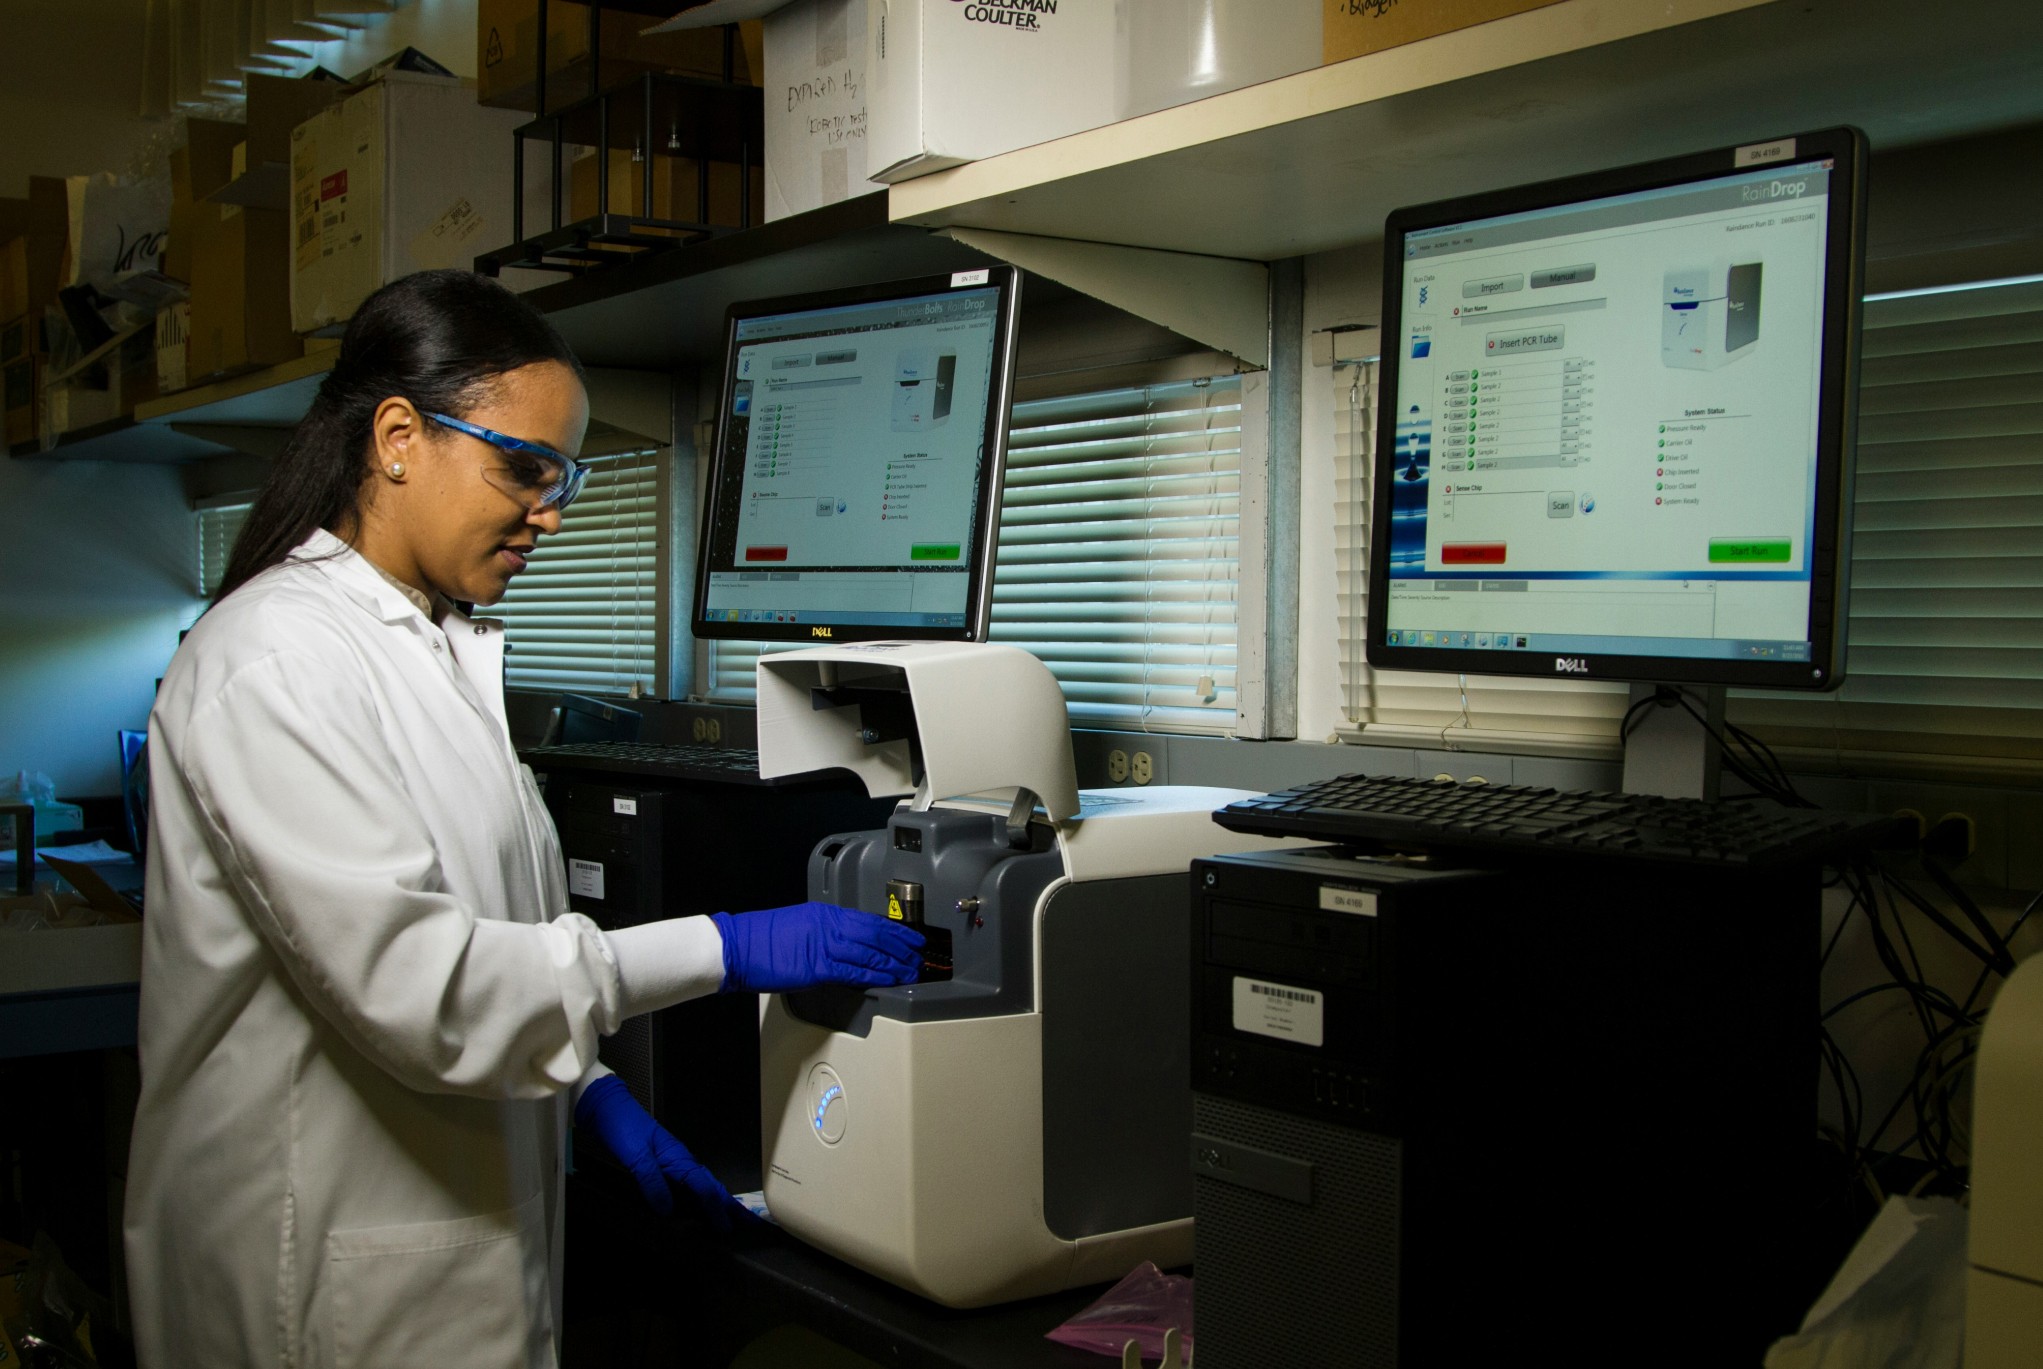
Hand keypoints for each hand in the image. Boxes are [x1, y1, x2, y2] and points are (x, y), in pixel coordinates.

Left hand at [574, 1075, 747, 1231]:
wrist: (608, 1110)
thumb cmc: (622, 1126)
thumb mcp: (636, 1156)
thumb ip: (652, 1182)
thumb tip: (666, 1209)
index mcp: (678, 1158)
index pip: (704, 1189)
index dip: (716, 1210)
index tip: (726, 1228)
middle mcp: (680, 1161)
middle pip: (711, 1187)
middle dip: (730, 1206)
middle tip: (747, 1221)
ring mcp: (673, 1163)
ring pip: (702, 1186)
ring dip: (717, 1202)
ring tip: (729, 1217)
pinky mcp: (662, 1165)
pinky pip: (688, 1185)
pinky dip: (699, 1196)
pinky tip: (697, 1205)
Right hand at [711, 901, 924, 993]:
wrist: (738, 946)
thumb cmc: (764, 939)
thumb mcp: (803, 925)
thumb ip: (828, 933)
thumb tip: (850, 947)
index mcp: (827, 914)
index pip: (871, 921)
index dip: (897, 932)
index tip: (912, 939)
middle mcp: (830, 926)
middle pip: (877, 936)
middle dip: (902, 948)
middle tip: (920, 956)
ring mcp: (825, 946)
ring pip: (871, 954)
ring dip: (895, 965)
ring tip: (911, 972)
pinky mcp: (818, 968)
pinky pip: (855, 972)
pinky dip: (875, 977)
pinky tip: (889, 981)